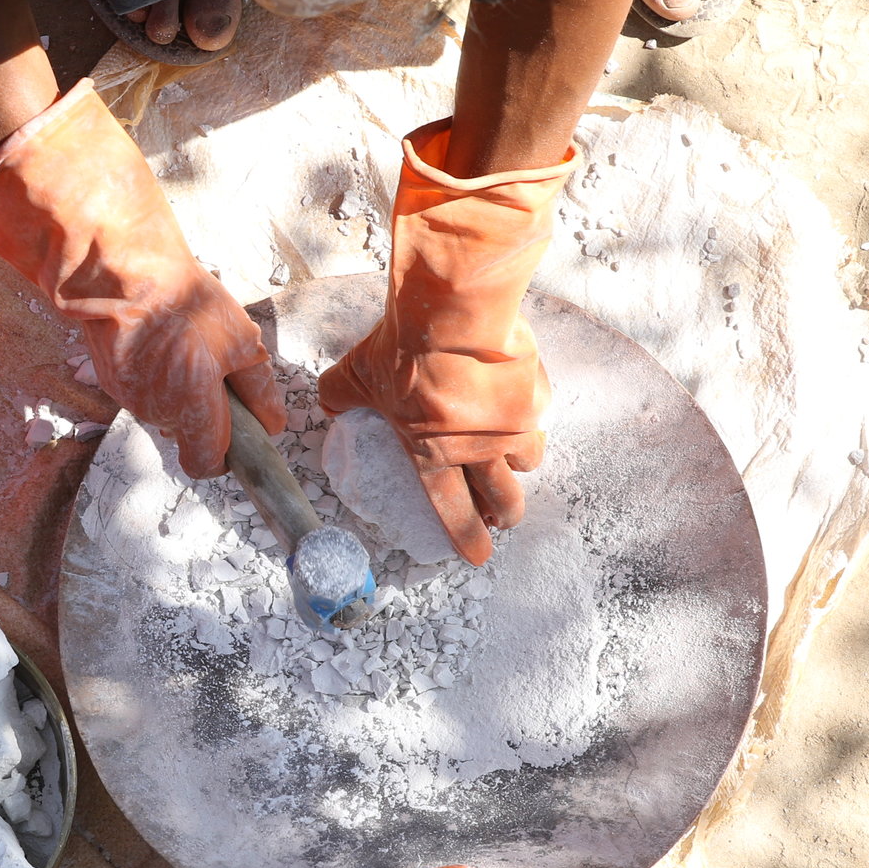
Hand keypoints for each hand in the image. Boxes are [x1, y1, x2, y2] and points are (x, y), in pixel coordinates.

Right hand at [0, 80, 283, 475]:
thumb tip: (273, 423)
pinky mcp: (110, 379)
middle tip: (218, 368)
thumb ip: (260, 390)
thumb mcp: (242, 340)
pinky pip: (142, 390)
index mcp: (191, 409)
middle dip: (205, 411)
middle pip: (187, 432)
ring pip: (164, 409)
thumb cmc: (185, 303)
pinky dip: (156, 374)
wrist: (122, 272)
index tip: (237, 431)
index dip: (225, 455)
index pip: (206, 464)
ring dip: (180, 390)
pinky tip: (161, 339)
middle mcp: (156, 413)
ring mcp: (128, 398)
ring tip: (187, 344)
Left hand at [319, 120, 572, 563]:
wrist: (451, 311)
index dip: (466, 535)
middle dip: (505, 512)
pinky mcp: (536, 397)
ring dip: (522, 461)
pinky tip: (524, 399)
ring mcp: (512, 427)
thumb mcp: (355, 375)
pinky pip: (538, 414)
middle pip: (503, 498)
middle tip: (507, 516)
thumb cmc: (400, 348)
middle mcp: (478, 451)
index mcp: (431, 454)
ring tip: (518, 455)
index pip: (450, 507)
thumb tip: (329, 402)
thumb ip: (340, 395)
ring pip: (528, 458)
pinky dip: (531, 412)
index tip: (480, 556)